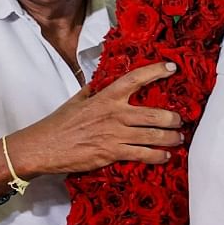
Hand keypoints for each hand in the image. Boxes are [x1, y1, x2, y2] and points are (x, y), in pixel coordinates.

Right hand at [9, 62, 183, 176]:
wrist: (43, 147)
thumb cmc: (60, 123)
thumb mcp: (77, 100)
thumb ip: (94, 91)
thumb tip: (101, 82)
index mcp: (106, 97)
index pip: (135, 79)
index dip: (155, 72)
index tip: (171, 68)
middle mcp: (114, 114)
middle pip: (154, 114)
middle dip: (173, 118)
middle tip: (180, 120)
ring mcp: (115, 135)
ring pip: (153, 135)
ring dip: (171, 138)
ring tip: (178, 138)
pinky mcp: (112, 153)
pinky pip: (142, 154)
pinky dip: (157, 156)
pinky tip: (165, 156)